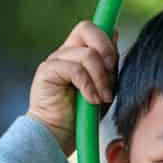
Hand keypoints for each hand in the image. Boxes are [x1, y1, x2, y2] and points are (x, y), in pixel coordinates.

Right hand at [27, 21, 117, 155]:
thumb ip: (110, 63)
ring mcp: (55, 60)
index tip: (116, 58)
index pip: (92, 28)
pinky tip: (91, 101)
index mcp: (79, 53)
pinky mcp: (47, 71)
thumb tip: (116, 33)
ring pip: (87, 54)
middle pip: (87, 27)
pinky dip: (89, 86)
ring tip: (102, 98)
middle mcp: (65, 52)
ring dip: (102, 78)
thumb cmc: (84, 114)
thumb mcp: (105, 86)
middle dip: (106, 49)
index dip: (107, 34)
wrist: (59, 135)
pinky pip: (75, 69)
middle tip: (112, 72)